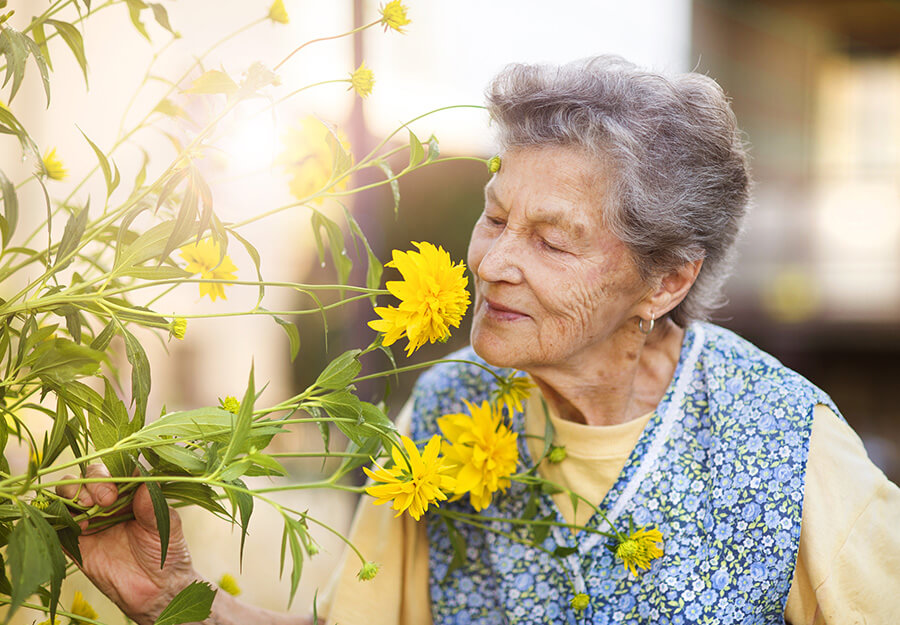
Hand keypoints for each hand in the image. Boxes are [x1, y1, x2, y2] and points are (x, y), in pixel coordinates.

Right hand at [57, 465, 200, 624]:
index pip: (116, 467)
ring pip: (68, 492)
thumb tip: (144, 483)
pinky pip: (57, 522)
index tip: (117, 487)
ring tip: (88, 510)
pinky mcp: (75, 540)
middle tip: (105, 500)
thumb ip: (153, 506)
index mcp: (131, 490)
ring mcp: (90, 518)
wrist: (155, 589)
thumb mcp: (166, 527)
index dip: (113, 471)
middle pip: (88, 475)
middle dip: (92, 482)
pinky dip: (61, 518)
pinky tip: (80, 527)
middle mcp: (108, 500)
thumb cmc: (166, 552)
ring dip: (73, 494)